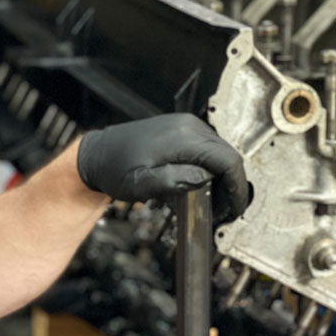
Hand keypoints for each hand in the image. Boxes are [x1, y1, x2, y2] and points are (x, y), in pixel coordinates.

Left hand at [76, 113, 248, 222]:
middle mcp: (188, 125)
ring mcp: (186, 125)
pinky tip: (201, 185)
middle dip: (231, 185)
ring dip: (221, 177)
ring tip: (212, 201)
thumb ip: (174, 181)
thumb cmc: (114, 169)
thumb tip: (205, 179)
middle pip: (227, 156)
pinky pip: (207, 148)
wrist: (97, 154)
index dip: (237, 187)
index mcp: (182, 137)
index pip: (227, 160)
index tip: (235, 208)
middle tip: (223, 210)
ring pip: (219, 152)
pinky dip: (210, 168)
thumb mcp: (140, 183)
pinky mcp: (181, 129)